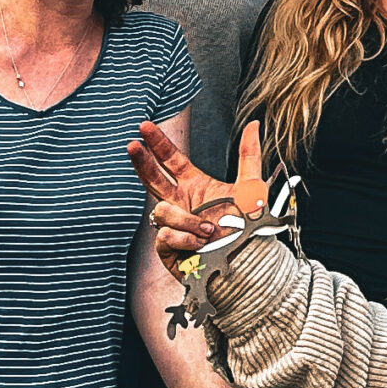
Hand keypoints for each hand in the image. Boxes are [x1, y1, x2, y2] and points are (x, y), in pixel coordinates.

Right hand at [132, 119, 269, 260]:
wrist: (246, 264)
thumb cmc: (249, 229)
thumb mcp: (251, 188)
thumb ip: (249, 155)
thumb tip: (254, 124)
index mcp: (196, 186)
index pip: (171, 160)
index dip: (158, 144)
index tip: (144, 126)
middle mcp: (181, 203)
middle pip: (152, 178)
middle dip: (141, 161)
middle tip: (132, 145)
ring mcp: (172, 225)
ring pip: (161, 210)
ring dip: (185, 219)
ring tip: (208, 231)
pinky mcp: (167, 248)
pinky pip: (164, 235)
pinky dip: (184, 239)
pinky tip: (199, 245)